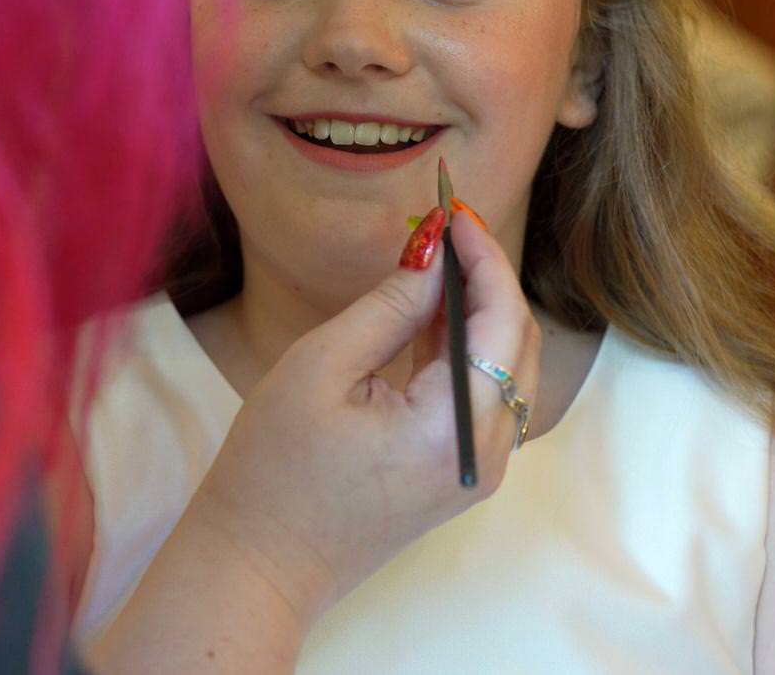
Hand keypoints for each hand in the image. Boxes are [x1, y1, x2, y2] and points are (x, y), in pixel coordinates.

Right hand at [92, 211, 539, 673]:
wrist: (257, 567)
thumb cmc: (272, 471)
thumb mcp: (319, 368)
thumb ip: (388, 307)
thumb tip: (432, 254)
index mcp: (454, 428)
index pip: (501, 320)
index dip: (484, 256)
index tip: (452, 208)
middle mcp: (486, 454)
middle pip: (517, 344)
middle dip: (488, 277)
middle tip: (444, 226)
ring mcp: (477, 471)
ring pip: (506, 371)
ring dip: (480, 311)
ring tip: (435, 259)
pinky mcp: (459, 477)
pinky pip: (482, 399)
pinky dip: (466, 350)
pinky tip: (431, 314)